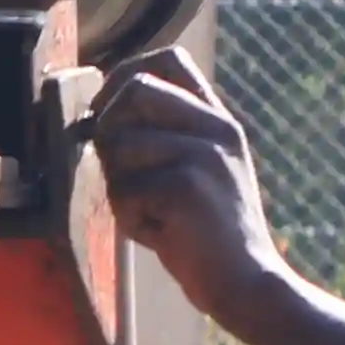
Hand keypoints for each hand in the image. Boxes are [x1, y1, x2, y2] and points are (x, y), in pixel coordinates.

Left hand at [87, 46, 295, 324]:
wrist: (248, 285)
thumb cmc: (207, 236)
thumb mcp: (197, 173)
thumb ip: (161, 139)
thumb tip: (96, 117)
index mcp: (217, 120)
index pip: (169, 59)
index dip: (124, 74)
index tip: (107, 111)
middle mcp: (215, 128)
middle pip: (134, 90)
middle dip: (110, 130)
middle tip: (123, 175)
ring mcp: (204, 154)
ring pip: (120, 144)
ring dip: (120, 188)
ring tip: (152, 215)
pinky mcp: (186, 187)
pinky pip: (123, 191)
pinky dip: (131, 221)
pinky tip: (162, 235)